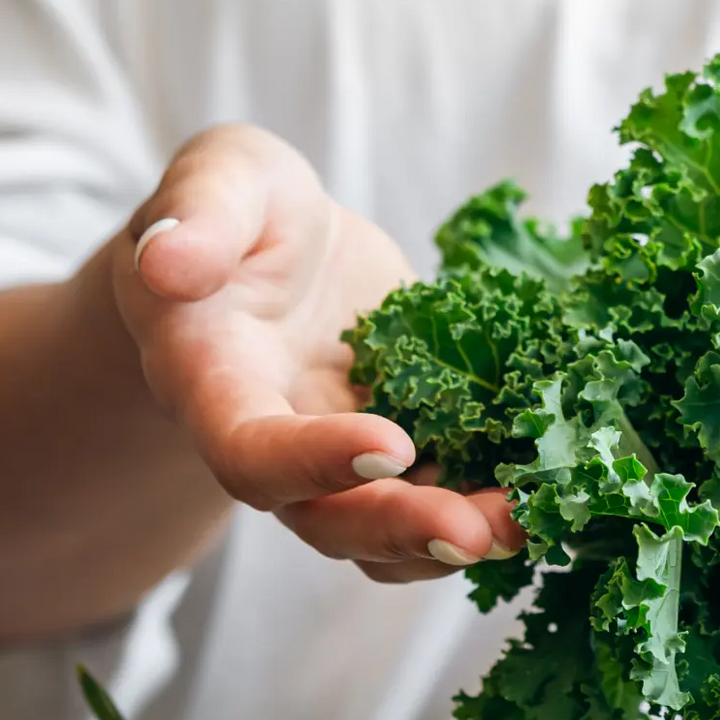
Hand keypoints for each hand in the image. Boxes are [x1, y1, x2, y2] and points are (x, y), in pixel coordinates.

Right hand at [115, 124, 521, 581]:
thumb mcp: (221, 179)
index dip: (312, 461)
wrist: (278, 247)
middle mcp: (273, 442)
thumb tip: (169, 263)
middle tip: (480, 532)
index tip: (389, 443)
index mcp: (212, 384)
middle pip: (324, 518)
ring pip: (385, 533)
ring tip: (532, 523)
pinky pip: (438, 500)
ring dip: (457, 540)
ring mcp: (340, 461)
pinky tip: (551, 489)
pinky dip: (489, 505)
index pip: (249, 450)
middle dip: (403, 528)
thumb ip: (196, 215)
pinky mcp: (405, 451)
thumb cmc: (239, 208)